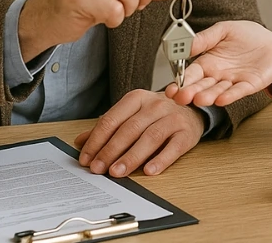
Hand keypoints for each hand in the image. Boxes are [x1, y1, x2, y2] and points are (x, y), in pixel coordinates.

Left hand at [73, 89, 203, 176]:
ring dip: (131, 157)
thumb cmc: (156, 114)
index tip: (86, 158)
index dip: (97, 140)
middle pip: (129, 129)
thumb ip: (108, 127)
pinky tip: (149, 171)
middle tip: (98, 169)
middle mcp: (155, 105)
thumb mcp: (131, 115)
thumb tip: (81, 142)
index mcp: (137, 98)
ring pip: (150, 138)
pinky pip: (173, 147)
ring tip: (117, 172)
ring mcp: (172, 118)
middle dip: (111, 151)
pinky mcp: (187, 133)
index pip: (112, 119)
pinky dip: (161, 160)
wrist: (191, 109)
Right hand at [165, 21, 271, 107]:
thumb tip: (185, 45)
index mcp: (207, 63)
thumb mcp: (222, 31)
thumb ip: (204, 38)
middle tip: (180, 97)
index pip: (190, 74)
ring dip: (208, 96)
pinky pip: (239, 91)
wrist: (271, 42)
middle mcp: (217, 76)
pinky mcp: (250, 85)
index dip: (180, 81)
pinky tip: (221, 100)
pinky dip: (230, 95)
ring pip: (218, 91)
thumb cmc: (245, 36)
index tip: (171, 89)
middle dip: (190, 92)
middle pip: (201, 86)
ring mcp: (233, 82)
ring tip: (198, 99)